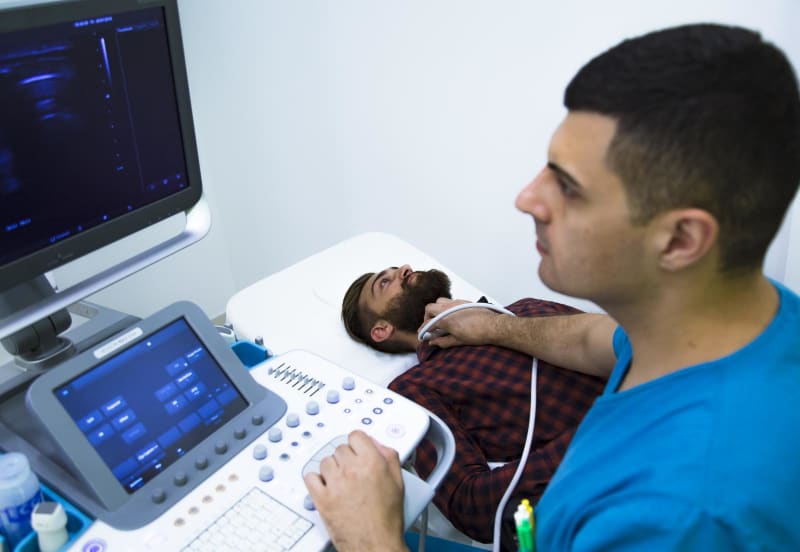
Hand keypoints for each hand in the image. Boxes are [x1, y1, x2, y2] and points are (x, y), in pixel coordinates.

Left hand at [304, 430, 407, 551]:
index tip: (357, 448)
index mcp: (372, 463)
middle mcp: (352, 470)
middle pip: (340, 448)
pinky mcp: (322, 498)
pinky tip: (325, 485)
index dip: (357, 443)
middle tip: (351, 470)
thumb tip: (378, 445)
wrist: (376, 544)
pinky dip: (316, 480)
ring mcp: (335, 483)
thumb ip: (389, 457)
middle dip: (346, 458)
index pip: (356, 436)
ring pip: (325, 461)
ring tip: (340, 480)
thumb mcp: (398, 482)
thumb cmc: (387, 519)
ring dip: (331, 469)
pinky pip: (310, 478)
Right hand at [420, 297, 502, 347]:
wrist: (493, 326)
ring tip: (440, 319)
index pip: (428, 323)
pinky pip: (449, 301)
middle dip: (427, 317)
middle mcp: (448, 308)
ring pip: (439, 301)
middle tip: (430, 326)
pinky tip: (451, 315)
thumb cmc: (478, 334)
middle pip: (429, 308)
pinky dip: (446, 307)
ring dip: (436, 309)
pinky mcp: (463, 301)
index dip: (423, 329)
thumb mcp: (458, 341)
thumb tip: (433, 342)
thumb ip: (443, 341)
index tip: (423, 334)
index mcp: (445, 319)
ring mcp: (456, 302)